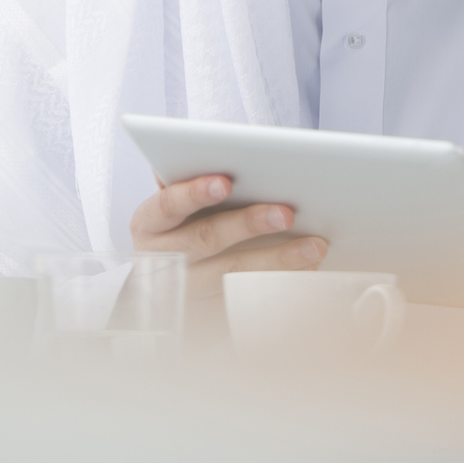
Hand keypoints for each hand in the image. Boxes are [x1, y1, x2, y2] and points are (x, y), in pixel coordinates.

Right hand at [130, 174, 326, 296]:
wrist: (158, 293)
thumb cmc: (175, 232)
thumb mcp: (169, 209)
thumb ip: (182, 181)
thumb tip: (195, 147)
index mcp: (149, 223)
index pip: (168, 204)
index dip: (194, 193)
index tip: (224, 182)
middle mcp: (162, 258)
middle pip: (207, 239)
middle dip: (248, 224)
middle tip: (287, 212)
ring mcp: (185, 290)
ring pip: (233, 274)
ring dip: (278, 259)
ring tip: (314, 246)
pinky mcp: (209, 315)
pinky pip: (249, 299)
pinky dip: (281, 285)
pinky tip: (309, 270)